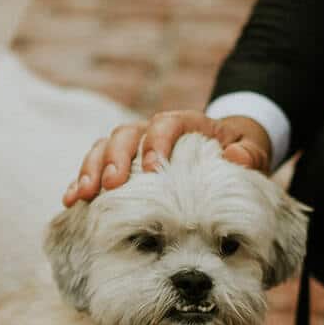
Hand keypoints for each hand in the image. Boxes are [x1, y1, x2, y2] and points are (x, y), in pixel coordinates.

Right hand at [63, 111, 271, 205]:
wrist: (225, 154)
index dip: (155, 143)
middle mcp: (152, 131)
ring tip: (83, 196)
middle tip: (110, 186)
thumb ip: (248, 154)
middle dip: (114, 159)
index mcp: (184, 123)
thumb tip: (235, 156)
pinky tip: (71, 201)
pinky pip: (95, 168)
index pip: (165, 124)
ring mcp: (133, 148)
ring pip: (104, 148)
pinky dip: (81, 182)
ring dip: (90, 170)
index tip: (151, 170)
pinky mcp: (121, 166)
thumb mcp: (252, 152)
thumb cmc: (238, 154)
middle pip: (126, 135)